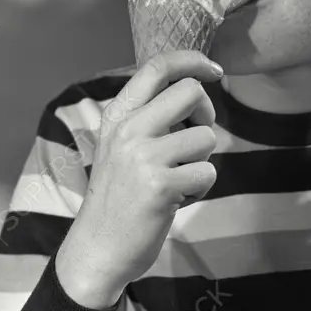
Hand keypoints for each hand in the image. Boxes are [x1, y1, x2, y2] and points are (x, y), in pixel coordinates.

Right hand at [56, 49, 221, 306]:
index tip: (213, 70)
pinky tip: (177, 200)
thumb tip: (196, 91)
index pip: (157, 66)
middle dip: (206, 114)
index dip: (192, 61)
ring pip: (206, 137)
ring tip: (177, 180)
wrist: (97, 249)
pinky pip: (208, 173)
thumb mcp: (120, 146)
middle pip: (191, 92)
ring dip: (202, 161)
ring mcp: (143, 157)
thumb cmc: (118, 197)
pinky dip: (201, 189)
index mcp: (117, 116)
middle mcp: (128, 130)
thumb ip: (149, 118)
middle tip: (195, 140)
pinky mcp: (161, 186)